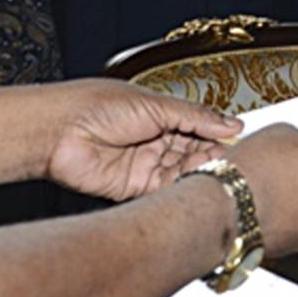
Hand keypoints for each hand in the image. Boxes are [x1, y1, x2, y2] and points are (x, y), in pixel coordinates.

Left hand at [44, 80, 240, 199]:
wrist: (57, 131)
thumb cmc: (96, 106)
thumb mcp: (154, 105)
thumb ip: (195, 117)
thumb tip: (233, 124)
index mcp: (161, 115)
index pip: (200, 127)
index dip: (218, 134)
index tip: (239, 142)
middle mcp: (155, 140)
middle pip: (194, 152)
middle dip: (212, 156)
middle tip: (230, 160)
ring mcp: (145, 164)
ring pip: (183, 173)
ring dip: (199, 173)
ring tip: (214, 171)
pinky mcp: (134, 188)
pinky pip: (164, 191)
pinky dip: (181, 189)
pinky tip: (194, 185)